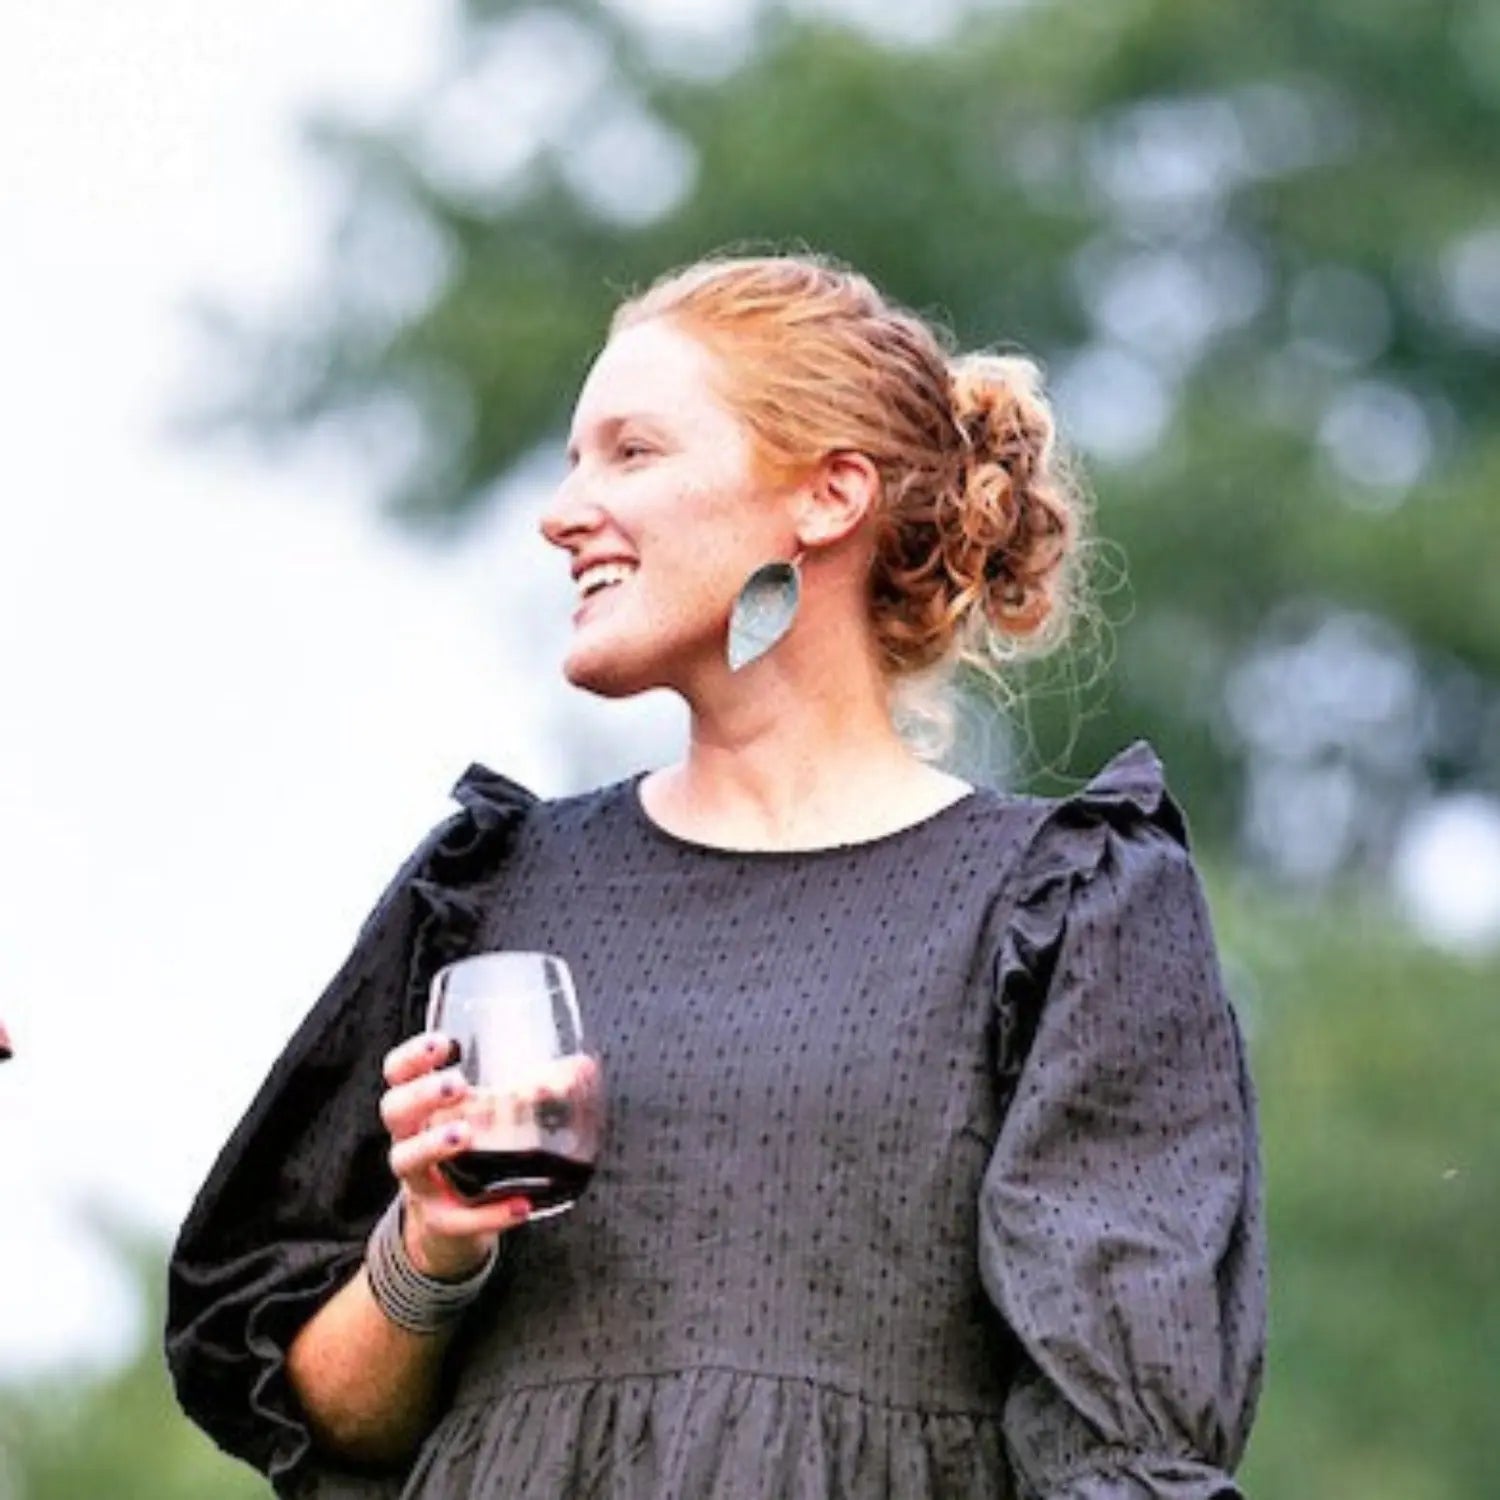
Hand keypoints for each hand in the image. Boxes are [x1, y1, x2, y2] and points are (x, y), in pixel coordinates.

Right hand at [379, 1031, 530, 1278]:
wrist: (453, 1226)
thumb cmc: (474, 1154)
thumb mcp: (491, 1120)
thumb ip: (531, 1090)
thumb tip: (580, 1067)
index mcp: (422, 1107)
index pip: (398, 1073)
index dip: (413, 1056)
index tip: (444, 1043)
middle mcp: (410, 1140)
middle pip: (395, 1109)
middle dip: (422, 1093)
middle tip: (458, 1084)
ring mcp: (420, 1182)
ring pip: (407, 1161)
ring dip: (433, 1145)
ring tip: (465, 1135)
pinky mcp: (439, 1221)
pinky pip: (456, 1220)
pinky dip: (489, 1214)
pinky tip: (520, 1206)